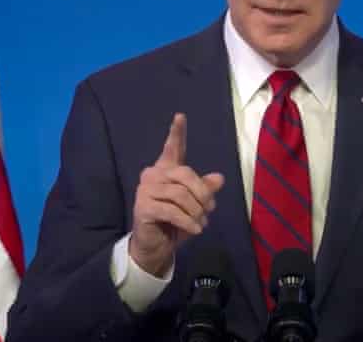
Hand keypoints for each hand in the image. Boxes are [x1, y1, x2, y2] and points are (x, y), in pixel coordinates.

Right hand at [129, 113, 224, 276]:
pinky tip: (195, 230)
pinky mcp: (143, 207)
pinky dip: (188, 222)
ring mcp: (145, 190)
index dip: (177, 132)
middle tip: (210, 210)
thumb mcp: (195, 206)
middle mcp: (153, 175)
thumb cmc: (176, 222)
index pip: (172, 147)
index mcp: (166, 170)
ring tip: (201, 223)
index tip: (180, 116)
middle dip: (203, 193)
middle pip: (185, 174)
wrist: (156, 246)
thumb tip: (219, 178)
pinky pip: (172, 211)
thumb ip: (205, 190)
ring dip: (196, 211)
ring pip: (180, 194)